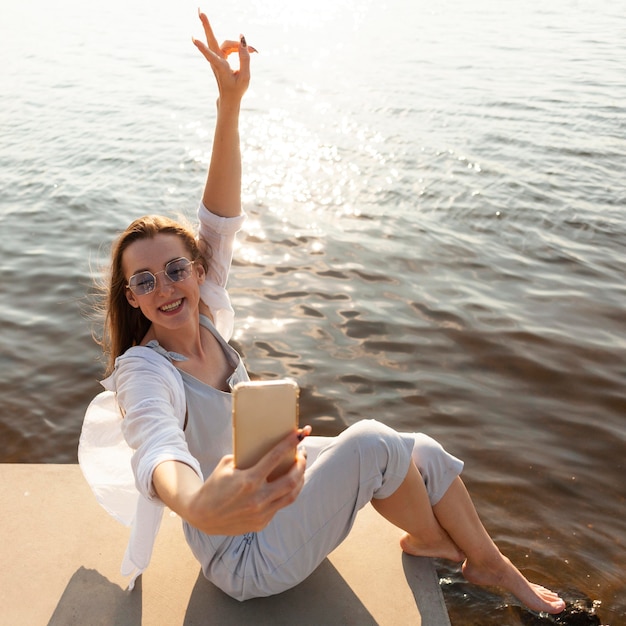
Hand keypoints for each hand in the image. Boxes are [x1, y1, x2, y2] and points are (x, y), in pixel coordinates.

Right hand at [187, 426, 311, 534]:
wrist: (202, 515)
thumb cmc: (215, 485)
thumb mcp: (227, 465)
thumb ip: (247, 458)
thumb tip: (268, 448)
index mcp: (248, 480)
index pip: (275, 457)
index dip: (289, 444)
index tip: (299, 434)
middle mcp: (258, 498)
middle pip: (291, 479)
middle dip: (301, 464)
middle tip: (302, 454)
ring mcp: (261, 513)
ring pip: (291, 495)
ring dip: (299, 480)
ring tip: (300, 469)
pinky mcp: (261, 523)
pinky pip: (279, 505)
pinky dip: (285, 493)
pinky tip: (286, 484)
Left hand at [192, 10, 255, 105]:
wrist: (229, 97)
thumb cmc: (237, 89)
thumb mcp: (245, 77)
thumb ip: (245, 58)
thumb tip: (242, 38)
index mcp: (221, 68)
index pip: (212, 56)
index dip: (204, 48)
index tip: (194, 39)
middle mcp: (217, 61)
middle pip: (212, 40)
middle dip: (206, 25)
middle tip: (200, 11)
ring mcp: (217, 58)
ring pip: (228, 44)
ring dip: (240, 46)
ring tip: (254, 51)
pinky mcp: (220, 56)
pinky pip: (230, 47)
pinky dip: (240, 48)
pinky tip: (251, 51)